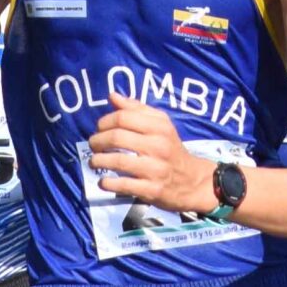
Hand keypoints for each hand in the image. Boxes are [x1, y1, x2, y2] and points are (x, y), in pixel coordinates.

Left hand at [88, 98, 214, 213]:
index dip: (104, 122)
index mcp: (159, 127)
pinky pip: (124, 185)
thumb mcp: (161, 125)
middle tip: (93, 145)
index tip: (99, 128)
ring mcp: (155, 169)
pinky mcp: (152, 190)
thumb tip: (113, 96)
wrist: (193, 181)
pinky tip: (103, 181)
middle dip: (97, 141)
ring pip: (118, 161)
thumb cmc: (170, 149)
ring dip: (98, 161)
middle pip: (117, 137)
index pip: (123, 117)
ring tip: (94, 161)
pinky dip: (108, 183)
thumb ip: (136, 109)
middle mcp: (158, 146)